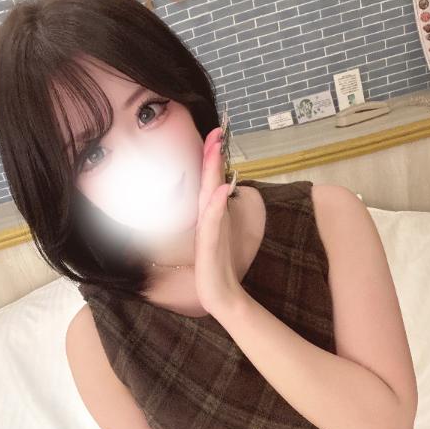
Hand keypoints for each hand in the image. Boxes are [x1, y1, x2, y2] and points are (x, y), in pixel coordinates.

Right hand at [194, 126, 241, 317]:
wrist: (222, 296)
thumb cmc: (221, 265)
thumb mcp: (223, 235)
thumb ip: (221, 213)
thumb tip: (223, 190)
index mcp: (211, 216)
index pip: (213, 182)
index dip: (213, 158)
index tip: (218, 133)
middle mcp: (206, 221)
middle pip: (208, 183)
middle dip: (211, 157)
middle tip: (215, 132)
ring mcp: (206, 233)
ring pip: (208, 197)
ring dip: (211, 173)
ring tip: (214, 150)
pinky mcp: (208, 248)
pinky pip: (212, 223)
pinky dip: (217, 205)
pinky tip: (222, 190)